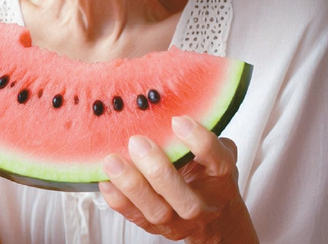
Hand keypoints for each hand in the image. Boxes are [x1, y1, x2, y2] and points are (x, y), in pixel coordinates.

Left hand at [99, 117, 257, 242]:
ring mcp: (180, 222)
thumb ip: (201, 131)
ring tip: (112, 161)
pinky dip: (119, 200)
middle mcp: (204, 205)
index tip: (177, 120)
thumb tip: (174, 99)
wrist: (215, 218)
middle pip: (186, 199)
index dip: (198, 141)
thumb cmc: (208, 172)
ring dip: (132, 186)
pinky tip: (105, 180)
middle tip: (137, 142)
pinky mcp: (157, 229)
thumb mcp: (214, 150)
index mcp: (222, 177)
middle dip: (159, 170)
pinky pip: (136, 217)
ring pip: (157, 211)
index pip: (217, 160)